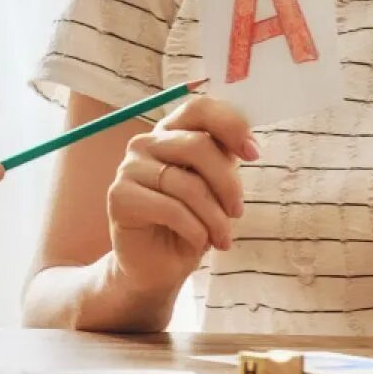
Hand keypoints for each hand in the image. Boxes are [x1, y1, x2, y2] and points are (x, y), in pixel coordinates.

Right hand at [105, 95, 258, 293]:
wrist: (156, 265)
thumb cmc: (189, 223)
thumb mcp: (213, 187)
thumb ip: (223, 159)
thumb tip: (249, 144)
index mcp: (170, 132)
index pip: (199, 108)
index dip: (230, 124)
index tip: (253, 154)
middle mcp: (146, 143)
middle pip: (198, 145)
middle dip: (227, 183)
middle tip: (237, 212)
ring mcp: (129, 168)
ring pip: (188, 184)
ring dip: (215, 217)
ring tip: (222, 238)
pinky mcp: (120, 197)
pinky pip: (171, 209)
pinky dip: (195, 230)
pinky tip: (200, 242)